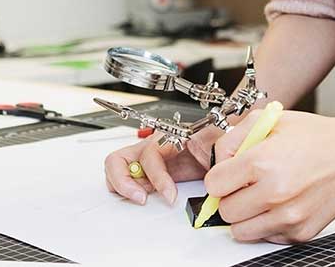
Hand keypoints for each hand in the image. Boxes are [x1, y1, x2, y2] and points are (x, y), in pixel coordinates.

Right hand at [103, 124, 222, 205]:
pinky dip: (127, 192)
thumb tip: (216, 165)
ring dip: (122, 187)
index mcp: (166, 137)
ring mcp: (146, 161)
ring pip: (116, 170)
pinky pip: (127, 181)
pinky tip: (145, 197)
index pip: (149, 156)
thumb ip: (216, 150)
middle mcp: (150, 147)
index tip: (170, 195)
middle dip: (123, 182)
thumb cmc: (216, 140)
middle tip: (140, 198)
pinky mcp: (149, 175)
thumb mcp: (217, 142)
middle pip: (117, 160)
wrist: (218, 148)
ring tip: (141, 198)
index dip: (157, 178)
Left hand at [203, 109, 334, 243]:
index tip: (228, 173)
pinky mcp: (300, 233)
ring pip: (240, 231)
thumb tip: (217, 161)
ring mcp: (288, 217)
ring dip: (245, 215)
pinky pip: (266, 236)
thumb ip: (234, 137)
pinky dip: (267, 223)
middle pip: (225, 211)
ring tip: (261, 195)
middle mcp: (275, 193)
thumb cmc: (318, 138)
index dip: (219, 176)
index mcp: (263, 162)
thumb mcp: (271, 120)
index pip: (214, 184)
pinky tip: (281, 203)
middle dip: (231, 196)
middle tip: (247, 184)